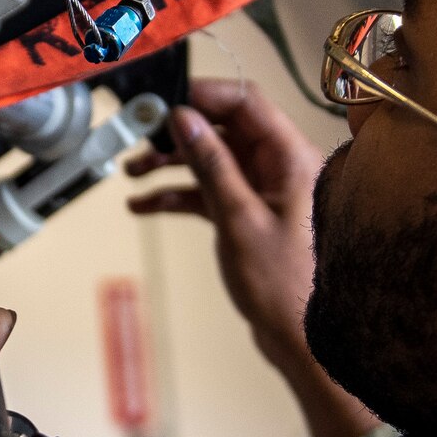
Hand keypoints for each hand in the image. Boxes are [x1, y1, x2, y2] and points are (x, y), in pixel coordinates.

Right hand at [127, 78, 379, 436]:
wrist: (303, 341)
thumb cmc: (286, 286)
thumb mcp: (238, 219)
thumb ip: (211, 165)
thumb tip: (183, 119)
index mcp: (291, 158)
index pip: (247, 104)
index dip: (205, 95)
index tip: (166, 98)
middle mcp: (280, 168)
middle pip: (225, 130)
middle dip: (179, 132)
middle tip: (140, 136)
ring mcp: (265, 192)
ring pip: (214, 160)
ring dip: (173, 164)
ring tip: (133, 172)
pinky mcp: (252, 215)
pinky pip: (211, 192)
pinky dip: (180, 195)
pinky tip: (144, 205)